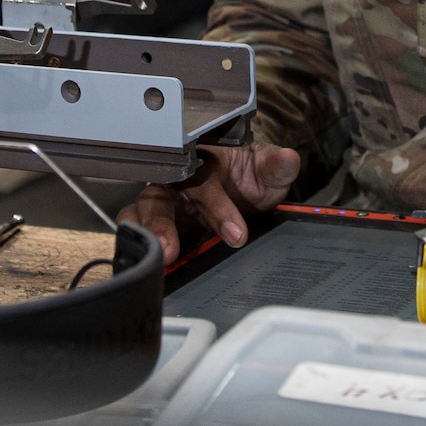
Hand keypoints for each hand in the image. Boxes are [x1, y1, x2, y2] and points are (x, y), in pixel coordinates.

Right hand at [117, 142, 299, 264]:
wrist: (242, 188)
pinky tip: (148, 265)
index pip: (203, 182)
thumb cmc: (247, 176)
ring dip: (146, 236)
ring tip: (158, 259)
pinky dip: (137, 246)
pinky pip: (136, 232)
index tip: (237, 235)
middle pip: (158, 197)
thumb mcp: (266, 171)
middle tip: (170, 251)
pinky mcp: (157, 227)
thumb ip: (276, 166)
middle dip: (161, 224)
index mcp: (201, 162)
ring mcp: (162, 205)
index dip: (217, 207)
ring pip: (140, 214)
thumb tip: (288, 159)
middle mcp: (174, 182)